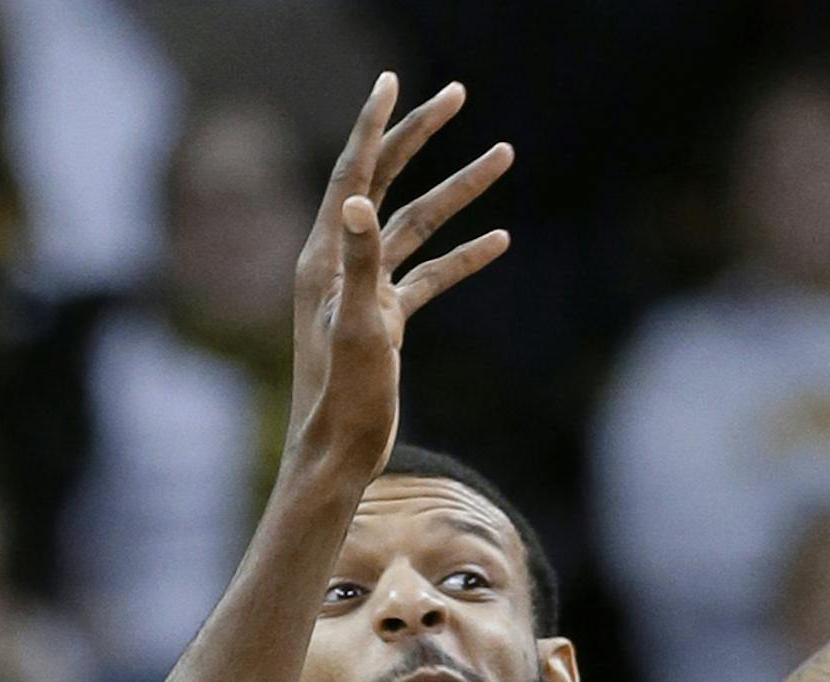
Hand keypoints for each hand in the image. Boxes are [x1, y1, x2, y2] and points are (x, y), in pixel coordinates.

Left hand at [289, 73, 512, 472]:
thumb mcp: (357, 327)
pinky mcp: (388, 318)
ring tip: (504, 155)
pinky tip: (501, 239)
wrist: (339, 452)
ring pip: (420, 224)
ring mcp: (367, 288)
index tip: (394, 80)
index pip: (353, 172)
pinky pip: (431, 274)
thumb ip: (359, 263)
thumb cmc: (343, 396)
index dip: (374, 125)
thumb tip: (358, 202)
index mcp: (325, 254)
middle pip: (387, 182)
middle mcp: (342, 261)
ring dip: (461, 193)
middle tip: (459, 95)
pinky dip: (465, 256)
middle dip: (423, 137)